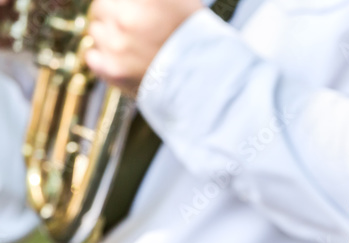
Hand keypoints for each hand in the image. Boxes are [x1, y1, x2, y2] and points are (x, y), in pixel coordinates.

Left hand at [85, 0, 201, 95]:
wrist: (208, 82)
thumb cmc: (199, 39)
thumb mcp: (179, 1)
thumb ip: (157, 0)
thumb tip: (142, 4)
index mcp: (144, 0)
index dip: (124, 5)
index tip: (129, 10)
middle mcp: (124, 16)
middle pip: (101, 6)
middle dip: (114, 14)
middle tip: (134, 27)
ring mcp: (116, 44)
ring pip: (96, 31)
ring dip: (110, 36)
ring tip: (134, 46)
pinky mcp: (113, 69)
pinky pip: (92, 56)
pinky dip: (102, 57)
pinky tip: (121, 59)